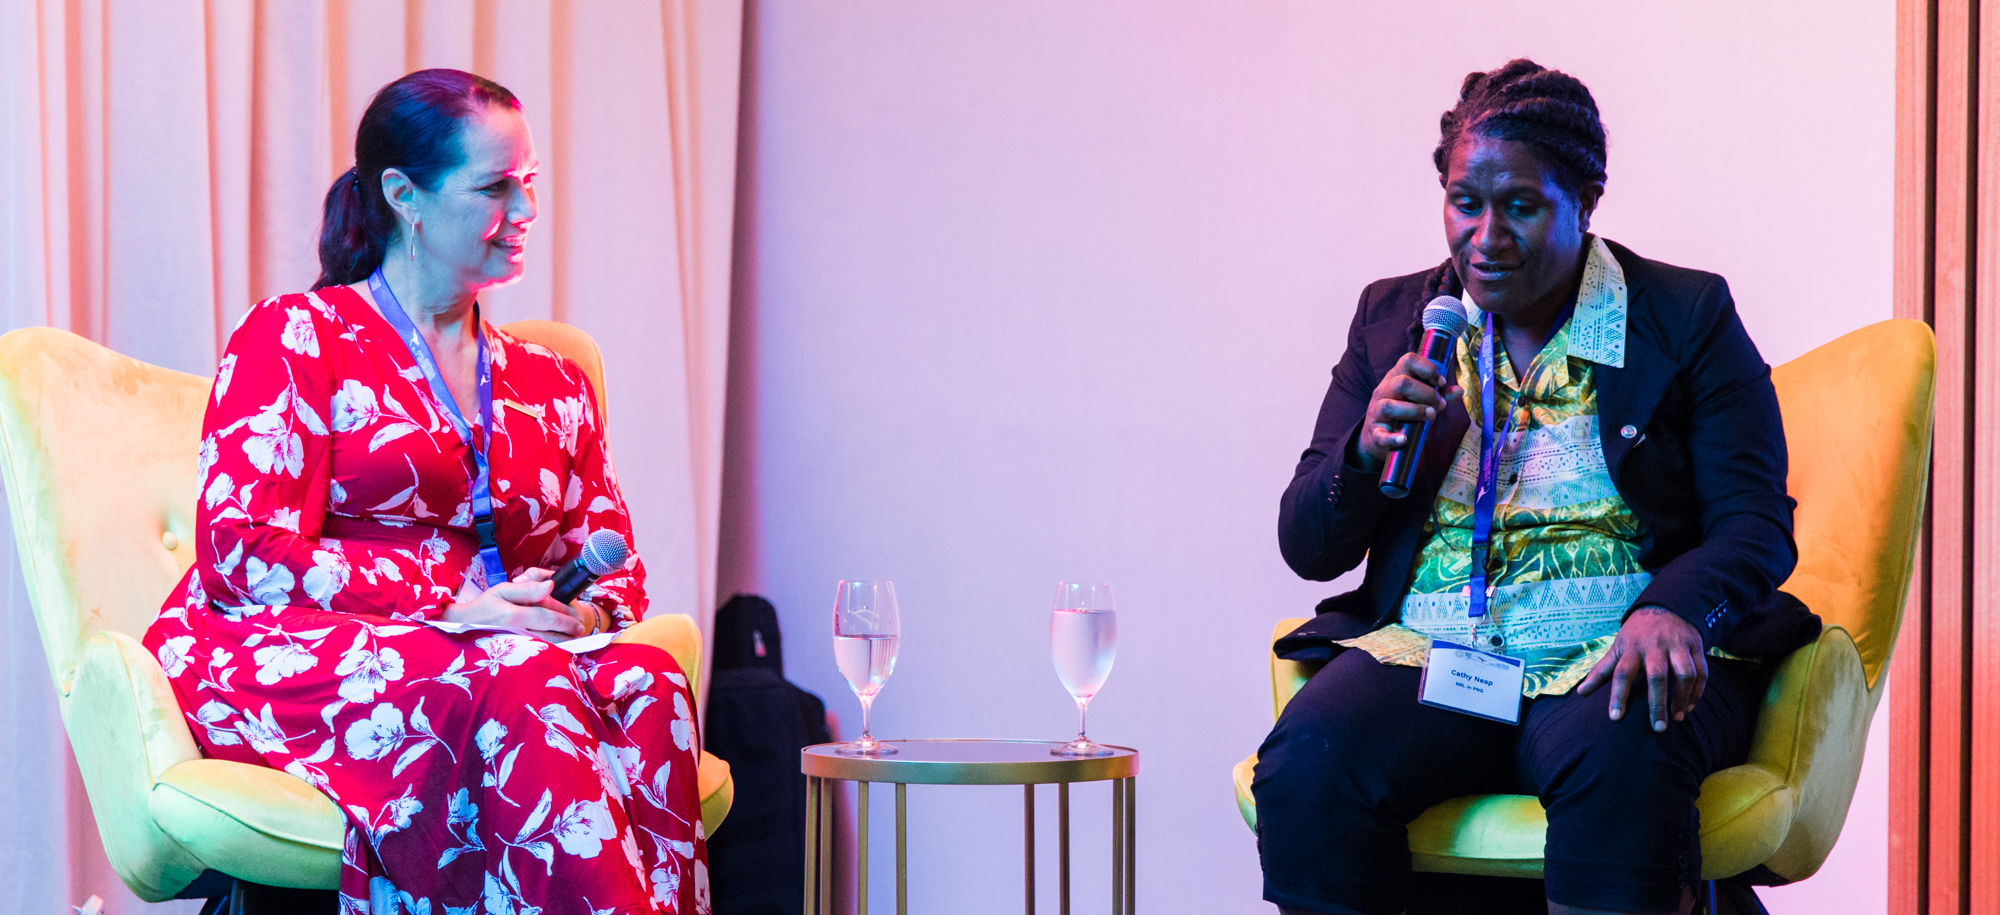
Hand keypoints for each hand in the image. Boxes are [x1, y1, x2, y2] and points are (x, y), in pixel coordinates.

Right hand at [444, 568, 589, 640]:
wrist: (463, 625)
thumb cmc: (485, 605)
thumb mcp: (503, 590)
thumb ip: (528, 587)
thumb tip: (551, 584)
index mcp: (512, 616)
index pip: (546, 617)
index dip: (565, 619)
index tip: (579, 619)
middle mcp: (514, 633)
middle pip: (548, 635)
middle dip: (567, 632)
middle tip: (581, 630)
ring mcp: (513, 646)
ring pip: (544, 647)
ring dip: (563, 644)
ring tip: (575, 639)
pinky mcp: (513, 654)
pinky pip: (536, 653)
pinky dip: (551, 651)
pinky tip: (561, 648)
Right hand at [1358, 352, 1463, 465]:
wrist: (1377, 437)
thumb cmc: (1402, 414)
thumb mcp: (1419, 400)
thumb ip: (1438, 395)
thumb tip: (1459, 390)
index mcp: (1395, 378)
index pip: (1408, 360)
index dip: (1427, 368)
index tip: (1441, 382)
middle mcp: (1383, 391)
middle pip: (1401, 383)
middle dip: (1426, 393)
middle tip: (1440, 404)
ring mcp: (1376, 412)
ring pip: (1390, 406)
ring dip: (1415, 410)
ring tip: (1432, 416)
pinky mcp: (1374, 432)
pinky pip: (1380, 434)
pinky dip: (1392, 438)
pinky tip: (1403, 439)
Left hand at [1576, 606, 1707, 731]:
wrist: (1666, 606)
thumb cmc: (1637, 634)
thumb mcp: (1618, 647)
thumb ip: (1601, 671)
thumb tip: (1580, 693)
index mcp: (1632, 648)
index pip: (1622, 673)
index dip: (1617, 695)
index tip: (1615, 718)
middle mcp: (1655, 646)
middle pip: (1657, 676)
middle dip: (1657, 703)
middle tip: (1657, 728)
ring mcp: (1677, 646)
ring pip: (1684, 674)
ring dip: (1682, 697)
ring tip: (1677, 718)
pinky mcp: (1695, 647)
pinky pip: (1701, 672)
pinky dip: (1698, 691)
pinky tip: (1689, 706)